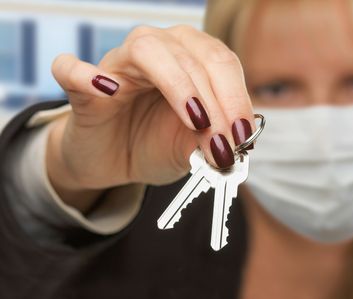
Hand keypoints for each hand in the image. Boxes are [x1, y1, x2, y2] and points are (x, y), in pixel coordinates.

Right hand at [46, 25, 253, 210]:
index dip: (237, 98)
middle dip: (215, 101)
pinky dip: (86, 74)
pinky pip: (73, 69)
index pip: (222, 63)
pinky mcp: (81, 86)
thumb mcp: (193, 146)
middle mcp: (159, 48)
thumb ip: (213, 140)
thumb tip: (236, 142)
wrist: (113, 161)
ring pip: (148, 50)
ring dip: (178, 85)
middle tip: (223, 142)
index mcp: (192, 57)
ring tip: (195, 120)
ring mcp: (118, 62)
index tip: (244, 135)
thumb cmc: (156, 143)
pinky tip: (108, 91)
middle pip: (194, 55)